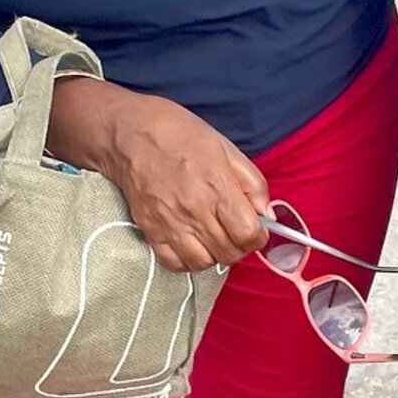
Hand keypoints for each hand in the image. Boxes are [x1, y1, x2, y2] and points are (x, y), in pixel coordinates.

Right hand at [49, 77, 270, 272]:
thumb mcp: (227, 149)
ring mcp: (170, 222)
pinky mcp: (150, 230)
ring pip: (203, 262)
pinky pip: (174, 263)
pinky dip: (188, 260)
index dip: (259, 236)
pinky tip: (192, 243)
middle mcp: (194, 209)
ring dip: (215, 255)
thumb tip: (267, 215)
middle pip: (229, 252)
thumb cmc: (179, 135)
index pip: (248, 233)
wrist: (131, 133)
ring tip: (214, 238)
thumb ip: (253, 184)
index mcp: (217, 186)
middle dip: (240, 246)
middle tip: (235, 232)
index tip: (256, 228)